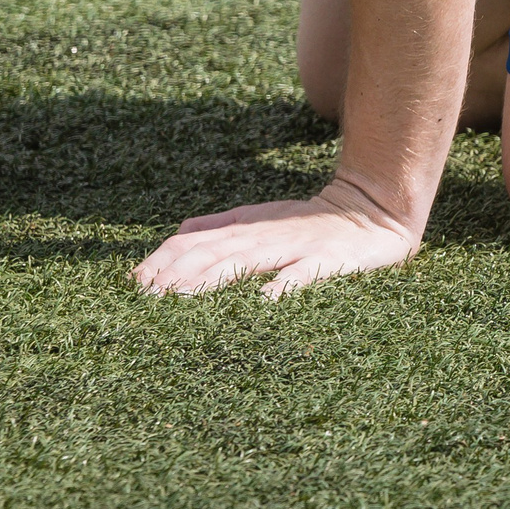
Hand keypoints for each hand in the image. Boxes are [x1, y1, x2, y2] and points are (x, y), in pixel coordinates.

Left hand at [132, 178, 419, 298]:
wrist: (375, 208)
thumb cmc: (314, 222)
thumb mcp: (262, 219)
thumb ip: (222, 226)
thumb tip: (180, 232)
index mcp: (246, 228)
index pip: (194, 240)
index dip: (164, 259)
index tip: (134, 282)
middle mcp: (264, 236)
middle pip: (211, 252)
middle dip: (175, 273)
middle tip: (144, 295)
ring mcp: (294, 247)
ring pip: (245, 261)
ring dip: (211, 278)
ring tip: (181, 296)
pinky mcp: (327, 260)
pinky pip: (303, 274)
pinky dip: (284, 284)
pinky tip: (265, 300)